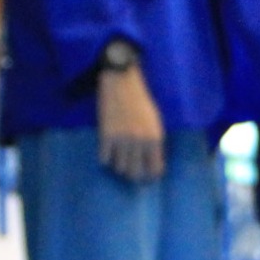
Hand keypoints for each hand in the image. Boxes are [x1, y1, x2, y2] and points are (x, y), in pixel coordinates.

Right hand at [96, 61, 164, 181]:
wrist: (121, 82)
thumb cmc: (140, 100)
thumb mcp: (154, 121)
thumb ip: (153, 141)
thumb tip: (152, 162)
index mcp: (154, 138)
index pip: (155, 169)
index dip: (151, 176)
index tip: (147, 176)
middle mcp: (139, 142)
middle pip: (135, 173)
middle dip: (133, 175)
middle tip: (131, 172)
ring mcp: (121, 140)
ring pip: (119, 168)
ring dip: (119, 165)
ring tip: (119, 158)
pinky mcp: (105, 136)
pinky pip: (104, 159)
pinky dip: (105, 158)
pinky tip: (108, 151)